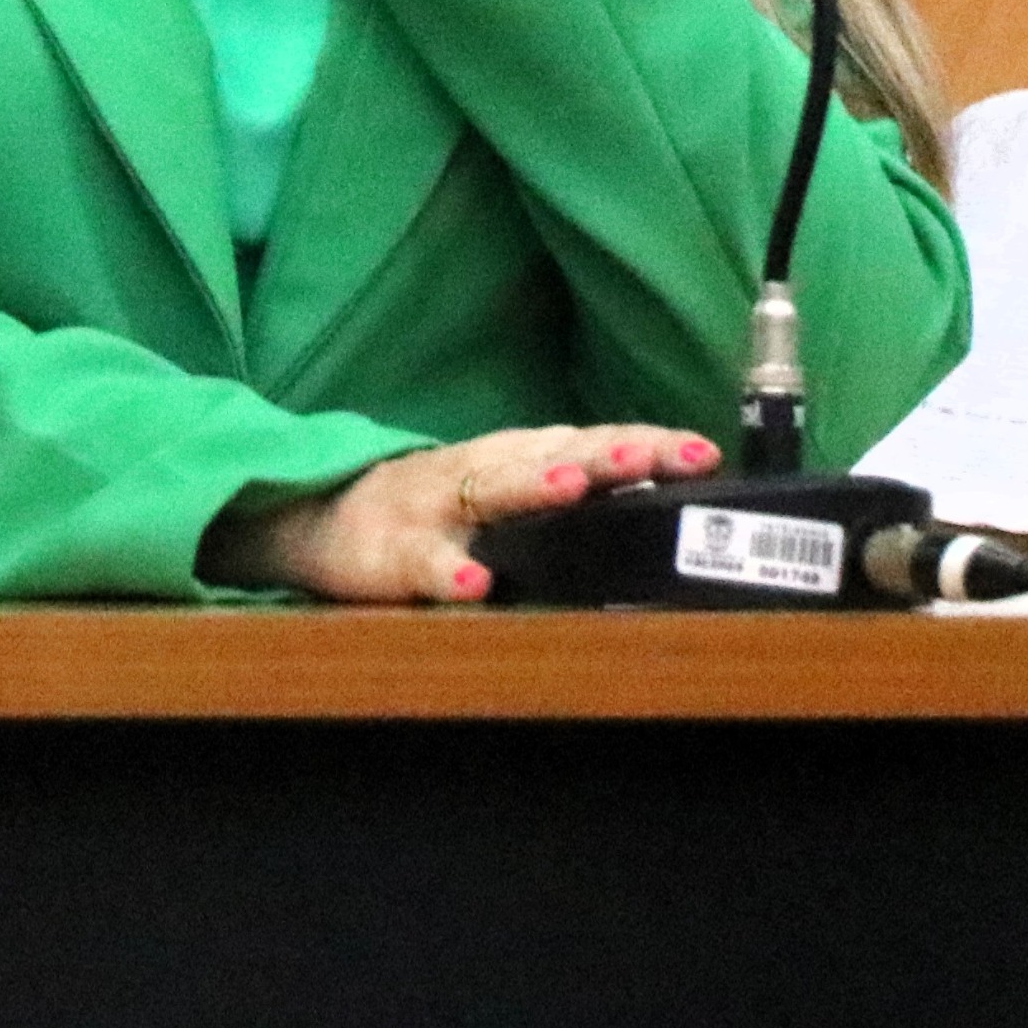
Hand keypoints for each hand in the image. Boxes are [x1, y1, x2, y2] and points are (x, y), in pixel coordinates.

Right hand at [205, 421, 723, 603]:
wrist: (323, 518)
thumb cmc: (436, 507)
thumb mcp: (506, 491)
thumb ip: (570, 493)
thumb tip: (662, 500)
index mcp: (519, 457)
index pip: (594, 442)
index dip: (648, 444)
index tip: (704, 452)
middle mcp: (484, 470)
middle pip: (555, 455)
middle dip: (611, 455)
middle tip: (664, 456)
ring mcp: (436, 507)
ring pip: (492, 491)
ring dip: (536, 487)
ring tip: (580, 486)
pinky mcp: (392, 553)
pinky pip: (423, 564)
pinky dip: (448, 572)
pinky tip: (475, 585)